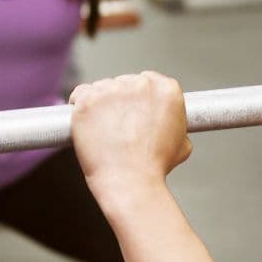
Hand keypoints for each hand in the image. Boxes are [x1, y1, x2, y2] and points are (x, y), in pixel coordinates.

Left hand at [69, 72, 191, 196]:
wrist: (131, 181)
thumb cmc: (155, 167)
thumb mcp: (182, 144)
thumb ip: (176, 125)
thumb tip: (170, 125)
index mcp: (167, 89)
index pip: (149, 80)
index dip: (140, 98)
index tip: (134, 111)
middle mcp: (141, 84)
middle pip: (125, 82)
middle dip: (120, 101)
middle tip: (119, 126)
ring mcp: (112, 89)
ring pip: (102, 88)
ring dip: (101, 104)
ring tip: (104, 130)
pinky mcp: (88, 99)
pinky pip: (79, 94)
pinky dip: (79, 105)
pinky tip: (86, 121)